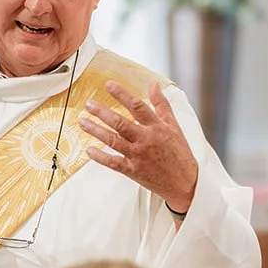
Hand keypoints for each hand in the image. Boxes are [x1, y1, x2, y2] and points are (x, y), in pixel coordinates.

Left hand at [79, 82, 197, 212]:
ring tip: (82, 122)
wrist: (185, 182)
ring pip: (113, 140)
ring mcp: (138, 156)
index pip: (137, 106)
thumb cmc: (179, 153)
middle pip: (120, 123)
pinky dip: (100, 157)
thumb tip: (154, 85)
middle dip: (102, 112)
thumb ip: (162, 104)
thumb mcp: (174, 125)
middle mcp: (146, 140)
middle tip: (88, 104)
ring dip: (96, 130)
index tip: (109, 85)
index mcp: (156, 127)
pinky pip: (113, 162)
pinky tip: (89, 150)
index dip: (122, 94)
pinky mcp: (133, 170)